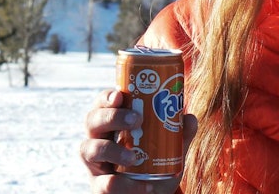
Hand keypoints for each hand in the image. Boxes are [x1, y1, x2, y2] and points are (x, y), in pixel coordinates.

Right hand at [81, 88, 197, 192]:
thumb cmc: (153, 167)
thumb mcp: (169, 149)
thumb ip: (179, 134)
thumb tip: (189, 118)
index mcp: (112, 124)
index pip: (102, 103)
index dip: (107, 96)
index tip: (120, 95)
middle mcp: (98, 140)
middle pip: (91, 120)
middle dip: (111, 116)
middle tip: (136, 119)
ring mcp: (95, 164)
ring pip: (88, 149)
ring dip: (113, 150)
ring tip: (133, 157)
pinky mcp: (99, 187)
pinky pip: (106, 184)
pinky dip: (127, 185)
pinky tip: (147, 187)